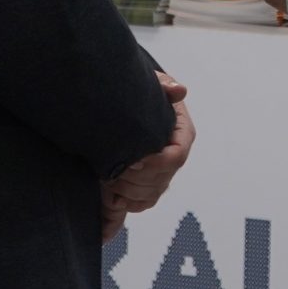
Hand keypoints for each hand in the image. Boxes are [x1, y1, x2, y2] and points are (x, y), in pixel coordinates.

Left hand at [106, 84, 194, 219]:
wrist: (126, 106)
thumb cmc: (142, 93)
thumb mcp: (152, 84)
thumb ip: (164, 86)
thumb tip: (180, 90)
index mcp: (182, 134)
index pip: (177, 156)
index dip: (155, 163)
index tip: (132, 161)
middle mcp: (175, 156)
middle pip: (162, 180)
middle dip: (134, 180)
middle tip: (109, 171)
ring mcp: (163, 174)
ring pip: (150, 195)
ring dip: (126, 191)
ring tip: (105, 177)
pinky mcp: (149, 186)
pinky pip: (141, 204)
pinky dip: (124, 202)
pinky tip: (109, 191)